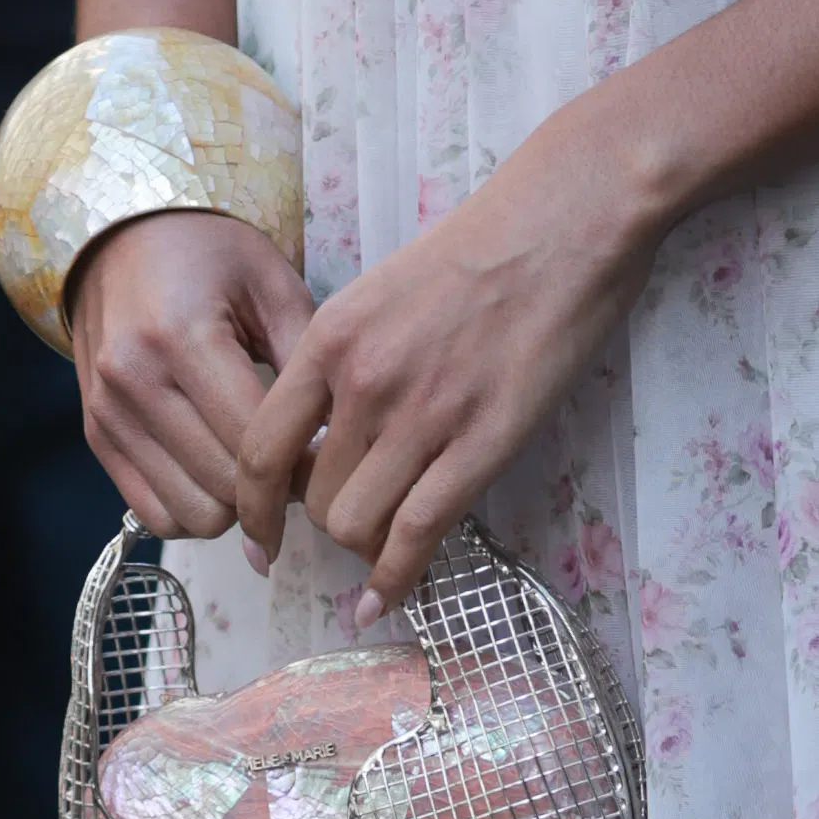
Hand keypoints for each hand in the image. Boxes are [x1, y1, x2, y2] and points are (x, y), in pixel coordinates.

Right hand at [66, 203, 319, 544]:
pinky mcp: (96, 435)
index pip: (254, 442)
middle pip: (223, 489)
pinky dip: (193, 508)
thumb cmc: (210, 253)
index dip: (304, 464)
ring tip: (256, 467)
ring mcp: (108, 414)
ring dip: (233, 506)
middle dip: (273, 489)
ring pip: (190, 515)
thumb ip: (305, 360)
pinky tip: (217, 473)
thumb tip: (339, 440)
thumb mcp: (273, 285)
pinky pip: (154, 513)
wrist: (123, 238)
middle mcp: (134, 381)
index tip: (332, 455)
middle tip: (297, 461)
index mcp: (182, 337)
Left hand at [226, 114, 658, 602]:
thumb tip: (327, 431)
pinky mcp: (484, 442)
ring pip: (355, 524)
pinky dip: (395, 579)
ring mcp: (424, 414)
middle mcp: (364, 381)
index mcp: (330, 338)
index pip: (260, 448)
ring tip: (390, 532)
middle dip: (326, 520)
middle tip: (361, 511)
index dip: (252, 508)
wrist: (566, 218)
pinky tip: (385, 600)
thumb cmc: (484, 245)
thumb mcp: (383, 290)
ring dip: (364, 544)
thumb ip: (347, 358)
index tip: (257, 539)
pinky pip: (418, 534)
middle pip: (311, 497)